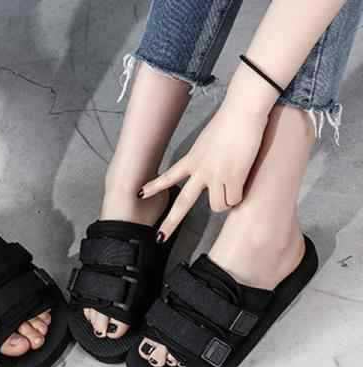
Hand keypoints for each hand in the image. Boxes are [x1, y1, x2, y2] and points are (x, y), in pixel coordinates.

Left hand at [140, 101, 268, 240]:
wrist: (243, 110)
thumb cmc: (230, 121)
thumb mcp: (209, 142)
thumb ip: (206, 159)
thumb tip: (216, 175)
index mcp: (192, 159)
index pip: (168, 176)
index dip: (154, 186)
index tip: (140, 194)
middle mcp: (200, 170)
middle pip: (183, 204)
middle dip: (170, 224)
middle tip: (160, 239)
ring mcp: (215, 175)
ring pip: (218, 207)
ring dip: (227, 201)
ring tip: (235, 183)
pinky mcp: (233, 177)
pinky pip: (235, 200)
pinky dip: (241, 195)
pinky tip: (244, 179)